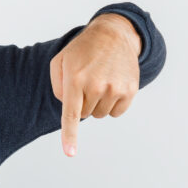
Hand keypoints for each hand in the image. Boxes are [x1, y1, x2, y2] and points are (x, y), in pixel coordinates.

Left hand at [49, 13, 140, 156]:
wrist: (113, 34)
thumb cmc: (82, 50)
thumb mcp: (60, 62)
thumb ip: (57, 87)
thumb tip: (68, 109)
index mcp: (75, 79)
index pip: (71, 115)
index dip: (70, 135)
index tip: (70, 153)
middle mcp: (96, 85)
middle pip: (86, 115)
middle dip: (84, 102)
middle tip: (87, 81)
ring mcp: (115, 88)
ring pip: (101, 114)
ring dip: (98, 103)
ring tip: (100, 81)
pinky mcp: (130, 90)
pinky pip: (117, 112)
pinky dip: (112, 104)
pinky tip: (112, 85)